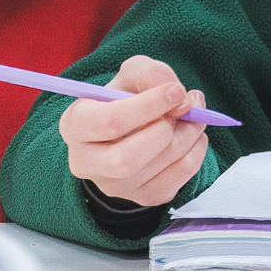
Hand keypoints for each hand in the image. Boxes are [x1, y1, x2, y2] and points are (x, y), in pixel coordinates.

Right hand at [59, 55, 210, 207]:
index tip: (176, 91)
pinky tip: (191, 136)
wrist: (130, 127)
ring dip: (188, 135)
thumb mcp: (132, 74)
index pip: (109, 122)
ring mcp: (113, 186)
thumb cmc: (126, 96)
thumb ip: (152, 75)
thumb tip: (182, 102)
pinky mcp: (142, 196)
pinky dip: (196, 152)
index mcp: (74, 125)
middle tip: (183, 108)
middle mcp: (85, 162)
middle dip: (165, 129)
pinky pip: (178, 177)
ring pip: (157, 166)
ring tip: (192, 116)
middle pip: (127, 158)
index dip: (148, 106)